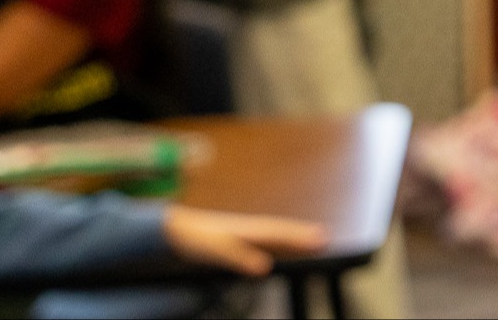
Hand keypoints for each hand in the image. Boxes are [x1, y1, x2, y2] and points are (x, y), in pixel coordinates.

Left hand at [162, 205, 327, 276]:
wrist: (173, 230)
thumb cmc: (194, 238)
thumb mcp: (215, 249)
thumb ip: (239, 257)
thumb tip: (265, 267)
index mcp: (249, 229)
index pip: (281, 234)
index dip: (301, 237)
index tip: (322, 239)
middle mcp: (250, 229)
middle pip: (282, 233)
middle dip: (303, 235)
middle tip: (325, 238)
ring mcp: (243, 234)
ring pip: (273, 236)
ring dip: (292, 239)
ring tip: (310, 241)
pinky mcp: (235, 242)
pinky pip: (262, 242)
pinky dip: (276, 244)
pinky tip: (276, 250)